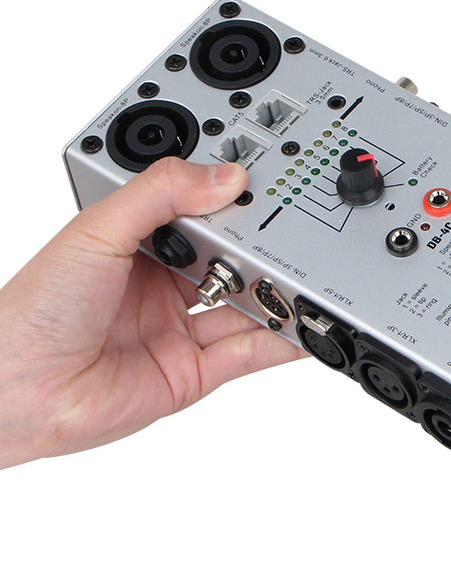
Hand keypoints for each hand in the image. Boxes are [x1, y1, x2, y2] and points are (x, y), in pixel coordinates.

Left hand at [0, 157, 304, 469]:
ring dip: (275, 297)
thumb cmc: (37, 309)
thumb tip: (224, 177)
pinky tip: (297, 325)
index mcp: (140, 244)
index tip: (267, 192)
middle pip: (233, 264)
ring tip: (305, 283)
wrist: (18, 390)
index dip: (234, 206)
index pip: (204, 217)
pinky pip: (247, 354)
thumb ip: (161, 194)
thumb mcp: (98, 229)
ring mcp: (181, 330)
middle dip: (263, 252)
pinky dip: (278, 341)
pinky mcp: (194, 373)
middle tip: (292, 239)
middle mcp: (165, 285)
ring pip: (245, 308)